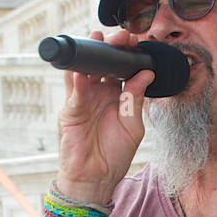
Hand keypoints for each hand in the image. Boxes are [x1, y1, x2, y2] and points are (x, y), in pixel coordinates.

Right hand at [57, 28, 154, 202]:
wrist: (96, 180)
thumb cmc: (114, 156)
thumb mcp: (132, 127)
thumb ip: (136, 99)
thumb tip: (146, 73)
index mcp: (116, 96)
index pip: (120, 69)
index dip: (127, 55)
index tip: (136, 43)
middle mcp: (98, 94)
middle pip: (102, 64)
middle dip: (109, 48)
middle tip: (120, 37)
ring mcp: (83, 100)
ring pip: (84, 70)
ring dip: (90, 55)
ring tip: (97, 39)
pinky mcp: (70, 111)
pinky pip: (74, 92)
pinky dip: (77, 81)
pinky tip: (83, 73)